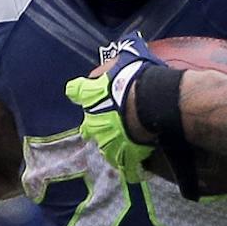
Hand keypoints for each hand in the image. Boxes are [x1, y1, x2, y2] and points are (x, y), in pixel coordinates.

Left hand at [65, 34, 166, 183]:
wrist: (150, 101)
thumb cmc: (137, 77)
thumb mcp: (123, 60)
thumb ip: (112, 66)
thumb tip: (109, 65)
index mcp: (90, 96)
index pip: (76, 91)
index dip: (79, 91)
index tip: (80, 93)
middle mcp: (92, 121)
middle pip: (89, 126)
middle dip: (99, 125)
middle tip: (115, 121)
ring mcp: (106, 140)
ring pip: (106, 146)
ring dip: (114, 144)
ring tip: (128, 142)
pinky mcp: (123, 154)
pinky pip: (125, 163)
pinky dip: (130, 164)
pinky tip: (136, 165)